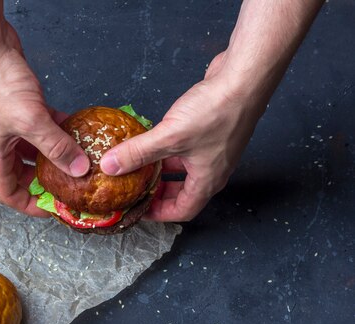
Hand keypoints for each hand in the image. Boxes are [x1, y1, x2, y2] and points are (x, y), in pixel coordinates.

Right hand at [0, 23, 88, 215]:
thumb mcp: (30, 122)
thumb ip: (56, 147)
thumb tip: (78, 168)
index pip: (8, 194)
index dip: (29, 205)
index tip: (53, 208)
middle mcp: (0, 144)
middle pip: (23, 173)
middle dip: (46, 180)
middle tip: (71, 184)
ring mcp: (10, 124)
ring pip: (35, 149)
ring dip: (55, 154)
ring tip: (79, 159)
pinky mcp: (20, 106)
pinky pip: (42, 126)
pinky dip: (58, 129)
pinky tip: (76, 129)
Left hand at [100, 52, 264, 221]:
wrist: (244, 78)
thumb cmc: (218, 111)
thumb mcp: (169, 137)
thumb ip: (137, 153)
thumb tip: (111, 166)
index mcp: (207, 180)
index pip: (183, 210)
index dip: (159, 214)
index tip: (140, 210)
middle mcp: (213, 169)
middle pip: (182, 191)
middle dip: (158, 192)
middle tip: (137, 188)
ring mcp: (213, 149)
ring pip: (183, 168)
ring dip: (162, 168)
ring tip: (139, 164)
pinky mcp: (211, 131)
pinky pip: (186, 149)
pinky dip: (168, 150)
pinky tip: (153, 140)